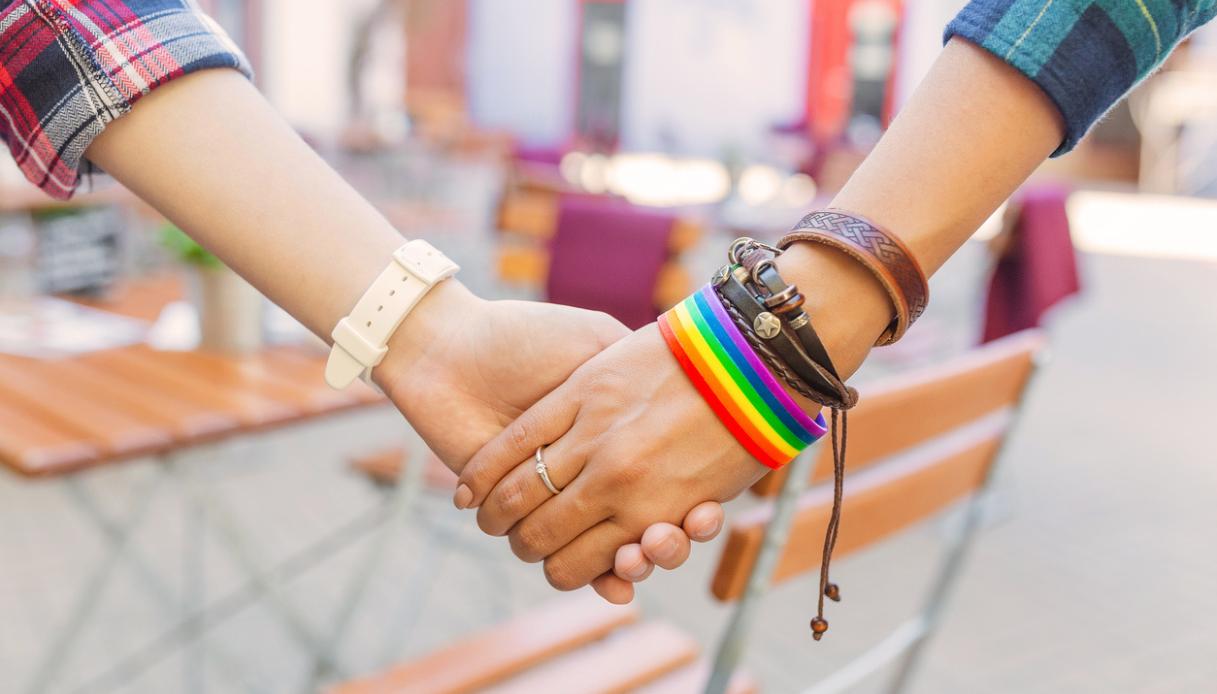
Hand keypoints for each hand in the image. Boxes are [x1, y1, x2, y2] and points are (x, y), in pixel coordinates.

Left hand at [374, 283, 725, 600]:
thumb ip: (634, 365)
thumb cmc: (526, 338)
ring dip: (640, 558)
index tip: (709, 512)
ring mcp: (559, 496)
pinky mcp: (519, 516)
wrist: (453, 351)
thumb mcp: (594, 343)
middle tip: (677, 534)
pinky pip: (570, 559)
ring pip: (613, 548)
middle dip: (666, 539)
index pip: (663, 480)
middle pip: (644, 522)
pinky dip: (599, 580)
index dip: (690, 501)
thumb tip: (684, 396)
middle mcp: (591, 470)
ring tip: (654, 546)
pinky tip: (621, 585)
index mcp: (611, 433)